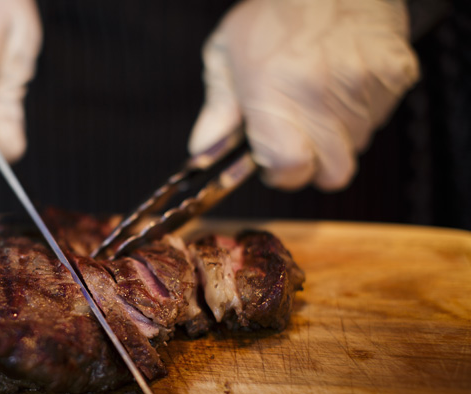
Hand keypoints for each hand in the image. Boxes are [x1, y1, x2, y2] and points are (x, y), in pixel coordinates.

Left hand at [188, 0, 418, 190]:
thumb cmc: (273, 11)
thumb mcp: (225, 54)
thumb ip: (217, 109)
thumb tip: (202, 151)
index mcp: (274, 94)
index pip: (290, 168)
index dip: (282, 173)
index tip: (273, 163)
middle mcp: (320, 95)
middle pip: (333, 171)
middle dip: (313, 164)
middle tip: (298, 139)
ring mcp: (362, 86)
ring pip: (357, 146)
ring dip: (338, 136)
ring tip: (319, 99)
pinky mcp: (394, 75)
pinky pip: (379, 117)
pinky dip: (362, 111)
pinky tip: (343, 83)